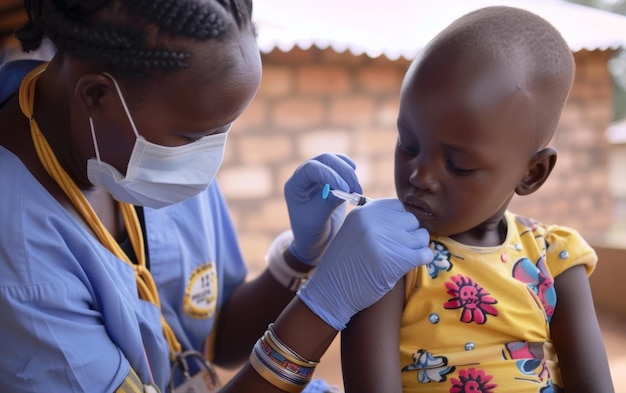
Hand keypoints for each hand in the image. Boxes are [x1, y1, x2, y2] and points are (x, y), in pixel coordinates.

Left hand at [284, 153, 360, 264]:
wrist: (315, 238)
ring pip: (334, 160)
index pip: (310, 169)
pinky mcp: (330, 177)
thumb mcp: (316, 220)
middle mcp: (304, 176)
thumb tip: (342, 188)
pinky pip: (341, 165)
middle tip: (355, 189)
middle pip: (324, 159)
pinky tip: (354, 183)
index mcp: (295, 185)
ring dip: (348, 172)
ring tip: (357, 191)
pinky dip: (350, 171)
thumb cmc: (310, 232)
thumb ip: (326, 203)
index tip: (344, 189)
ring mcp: (317, 175)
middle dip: (342, 172)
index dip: (328, 174)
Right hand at [297, 198, 432, 329]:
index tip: (393, 235)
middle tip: (399, 250)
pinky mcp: (397, 259)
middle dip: (410, 235)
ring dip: (417, 247)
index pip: (398, 207)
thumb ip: (376, 221)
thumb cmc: (345, 264)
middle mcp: (375, 221)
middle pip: (411, 220)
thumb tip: (408, 219)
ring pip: (421, 236)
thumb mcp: (354, 231)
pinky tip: (410, 265)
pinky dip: (423, 260)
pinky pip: (425, 253)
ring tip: (403, 258)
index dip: (399, 222)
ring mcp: (386, 239)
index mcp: (364, 212)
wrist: (332, 292)